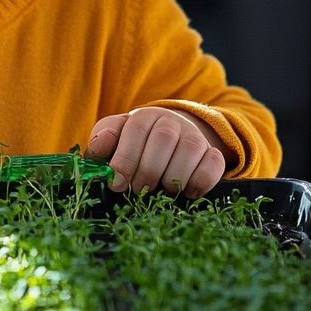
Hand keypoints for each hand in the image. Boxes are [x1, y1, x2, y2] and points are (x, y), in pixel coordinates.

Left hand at [85, 107, 226, 197]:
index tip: (117, 183)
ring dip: (174, 176)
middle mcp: (170, 122)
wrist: (172, 140)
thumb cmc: (135, 146)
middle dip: (148, 170)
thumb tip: (97, 148)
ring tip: (163, 191)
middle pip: (163, 138)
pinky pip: (214, 163)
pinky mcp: (212, 152)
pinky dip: (201, 180)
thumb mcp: (115, 139)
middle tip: (139, 190)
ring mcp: (194, 136)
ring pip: (190, 149)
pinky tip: (188, 193)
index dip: (125, 158)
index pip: (135, 130)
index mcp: (143, 117)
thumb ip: (103, 141)